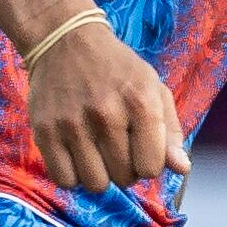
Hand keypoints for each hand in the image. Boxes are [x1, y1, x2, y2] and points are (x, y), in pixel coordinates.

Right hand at [23, 16, 188, 192]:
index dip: (148, 163)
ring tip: (97, 152)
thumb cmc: (117, 69)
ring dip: (99, 175)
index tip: (140, 147)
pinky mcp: (44, 131)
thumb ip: (170, 131)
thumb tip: (182, 168)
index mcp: (140, 102)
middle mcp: (106, 114)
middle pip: (124, 179)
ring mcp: (72, 124)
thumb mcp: (153, 89)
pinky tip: (76, 156)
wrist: (65, 42)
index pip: (151, 168)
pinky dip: (72, 176)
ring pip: (95, 184)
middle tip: (116, 146)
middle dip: (125, 169)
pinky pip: (64, 180)